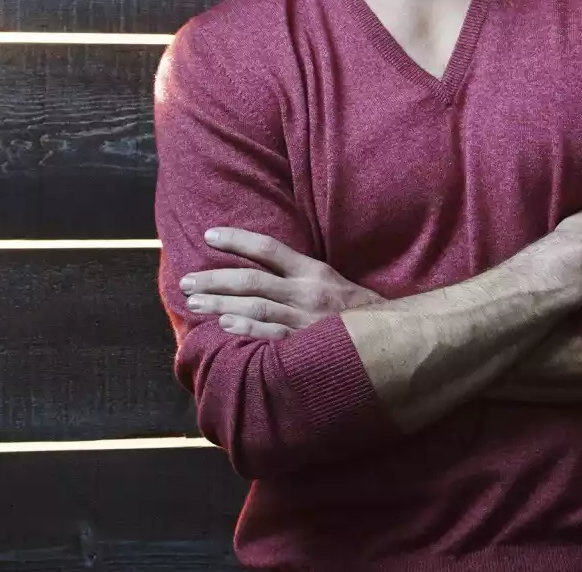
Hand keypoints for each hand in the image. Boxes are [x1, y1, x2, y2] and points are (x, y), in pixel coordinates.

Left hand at [180, 226, 386, 339]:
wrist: (394, 338)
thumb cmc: (360, 312)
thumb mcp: (333, 283)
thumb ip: (301, 277)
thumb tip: (264, 268)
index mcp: (314, 272)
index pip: (269, 249)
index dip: (238, 240)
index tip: (210, 235)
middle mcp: (308, 293)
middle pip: (253, 281)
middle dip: (216, 279)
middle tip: (187, 281)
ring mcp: (306, 320)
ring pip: (255, 308)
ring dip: (221, 304)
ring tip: (195, 301)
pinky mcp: (307, 345)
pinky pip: (271, 337)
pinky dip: (246, 329)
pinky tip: (224, 326)